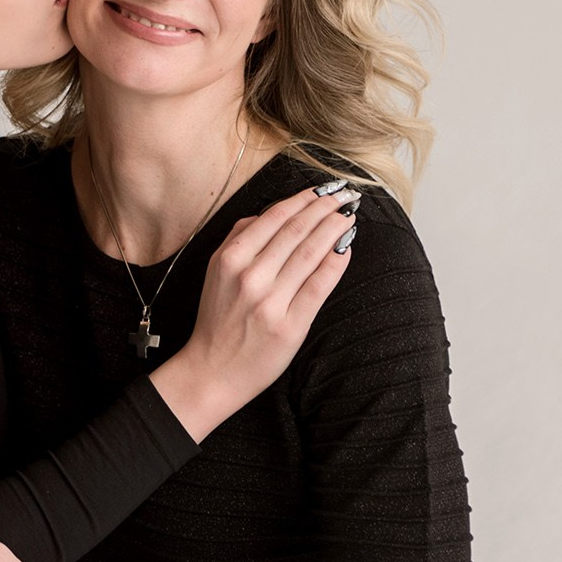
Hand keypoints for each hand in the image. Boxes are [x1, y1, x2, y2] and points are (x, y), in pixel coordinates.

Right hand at [168, 181, 359, 434]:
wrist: (212, 371)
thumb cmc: (217, 320)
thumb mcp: (215, 271)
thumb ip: (238, 238)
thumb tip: (273, 213)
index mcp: (230, 259)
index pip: (275, 218)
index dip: (304, 199)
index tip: (323, 189)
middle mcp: (250, 277)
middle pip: (297, 231)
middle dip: (325, 208)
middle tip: (345, 195)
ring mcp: (271, 302)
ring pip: (311, 253)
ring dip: (334, 229)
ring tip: (348, 216)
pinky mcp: (291, 325)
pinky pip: (319, 285)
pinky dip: (335, 263)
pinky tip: (345, 248)